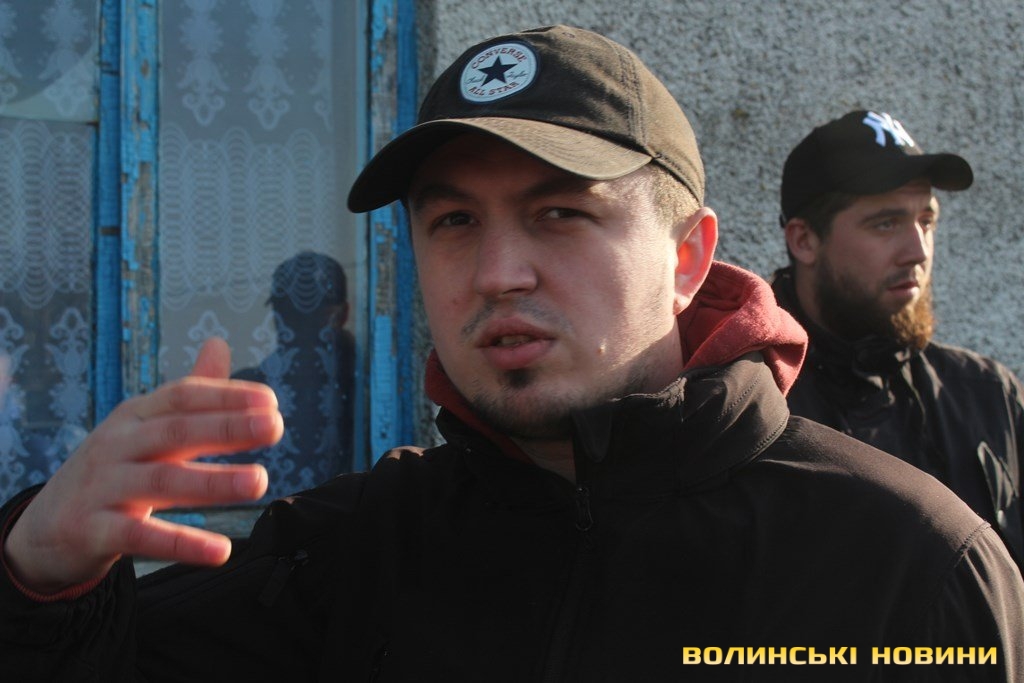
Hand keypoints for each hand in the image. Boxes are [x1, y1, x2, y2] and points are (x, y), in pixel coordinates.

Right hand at [3, 338, 282, 593]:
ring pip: (163, 481)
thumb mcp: (144, 427)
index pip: (181, 396)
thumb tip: (220, 343)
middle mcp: (117, 446)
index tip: (270, 401)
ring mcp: (103, 488)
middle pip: (176, 431)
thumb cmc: (112, 470)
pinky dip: (183, 543)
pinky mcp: (94, 532)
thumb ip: (187, 396)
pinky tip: (222, 551)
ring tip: (260, 481)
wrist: (43, 530)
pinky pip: (142, 536)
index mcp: (134, 417)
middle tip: (275, 427)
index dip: (225, 395)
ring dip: (214, 482)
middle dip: (227, 427)